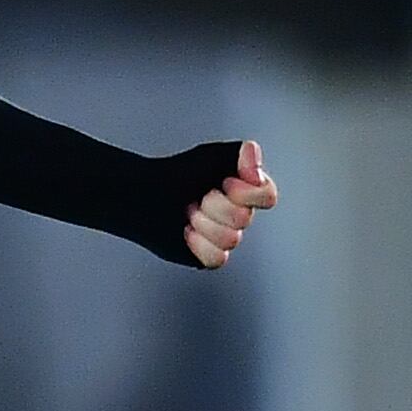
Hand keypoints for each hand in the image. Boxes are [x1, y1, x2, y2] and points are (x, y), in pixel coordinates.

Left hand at [186, 141, 276, 268]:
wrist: (144, 196)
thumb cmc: (176, 174)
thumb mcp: (211, 155)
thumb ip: (241, 154)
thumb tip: (256, 164)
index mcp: (245, 189)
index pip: (267, 196)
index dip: (247, 193)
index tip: (225, 183)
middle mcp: (239, 214)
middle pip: (245, 218)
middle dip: (215, 205)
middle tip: (198, 197)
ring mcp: (226, 237)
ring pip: (231, 239)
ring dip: (203, 222)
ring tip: (188, 212)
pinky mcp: (211, 256)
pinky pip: (217, 257)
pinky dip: (198, 243)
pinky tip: (186, 231)